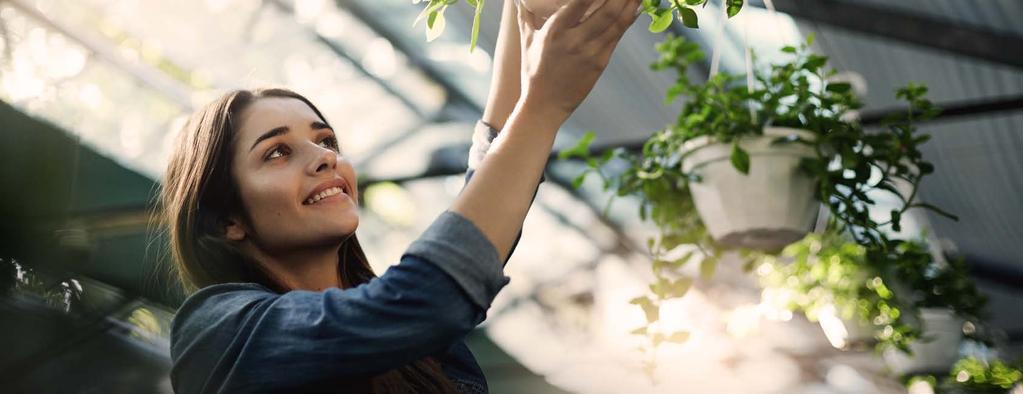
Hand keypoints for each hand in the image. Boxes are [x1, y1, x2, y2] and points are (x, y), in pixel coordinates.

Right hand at [516, 0, 640, 120]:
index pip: (581, 1)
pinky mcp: (601, 63)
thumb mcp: (527, 41)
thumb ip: (525, 16)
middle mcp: (574, 40)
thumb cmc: (534, 71)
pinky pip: (617, 36)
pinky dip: (628, 19)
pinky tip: (635, 7)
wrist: (545, 105)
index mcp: (555, 31)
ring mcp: (591, 52)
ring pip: (617, 22)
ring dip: (630, 3)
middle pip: (607, 10)